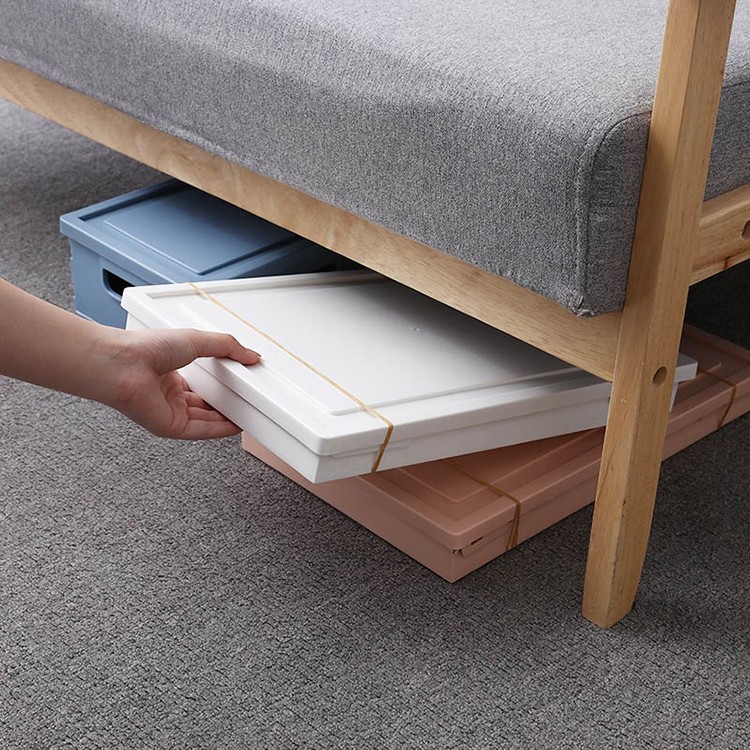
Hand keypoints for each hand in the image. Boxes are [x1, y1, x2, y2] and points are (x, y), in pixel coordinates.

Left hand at [103, 328, 260, 439]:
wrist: (123, 364)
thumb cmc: (144, 348)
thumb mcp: (196, 339)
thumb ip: (226, 347)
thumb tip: (249, 355)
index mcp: (170, 372)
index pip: (201, 383)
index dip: (221, 384)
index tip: (240, 382)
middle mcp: (168, 394)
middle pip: (204, 404)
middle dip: (225, 404)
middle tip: (247, 400)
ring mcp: (169, 411)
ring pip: (205, 419)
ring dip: (226, 418)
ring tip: (248, 413)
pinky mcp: (170, 426)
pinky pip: (200, 430)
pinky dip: (219, 429)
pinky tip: (235, 426)